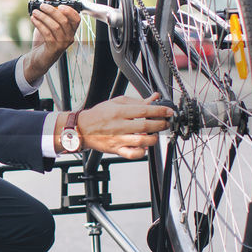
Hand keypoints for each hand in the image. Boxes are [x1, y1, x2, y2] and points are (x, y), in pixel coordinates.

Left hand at [22, 0, 81, 82]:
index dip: (69, 10)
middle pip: (64, 20)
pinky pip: (47, 33)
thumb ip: (51, 7)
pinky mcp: (54, 48)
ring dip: (43, 17)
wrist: (39, 58)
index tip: (60, 4)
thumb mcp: (47, 22)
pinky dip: (39, 24)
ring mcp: (62, 43)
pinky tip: (33, 19)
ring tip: (35, 12)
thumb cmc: (45, 40)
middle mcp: (69, 37)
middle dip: (52, 11)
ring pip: (55, 26)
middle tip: (42, 6)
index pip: (77, 18)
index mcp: (71, 30)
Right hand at [57, 94, 173, 159]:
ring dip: (153, 138)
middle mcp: (119, 126)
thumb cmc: (99, 115)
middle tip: (165, 123)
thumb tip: (153, 98)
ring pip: (141, 141)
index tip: (168, 111)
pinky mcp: (116, 150)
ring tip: (155, 135)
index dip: (159, 111)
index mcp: (119, 112)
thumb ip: (136, 101)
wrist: (82, 128)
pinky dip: (142, 152)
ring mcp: (118, 139)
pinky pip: (132, 154)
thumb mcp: (116, 102)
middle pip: (145, 126)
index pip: (144, 110)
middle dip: (160, 124)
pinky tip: (144, 147)